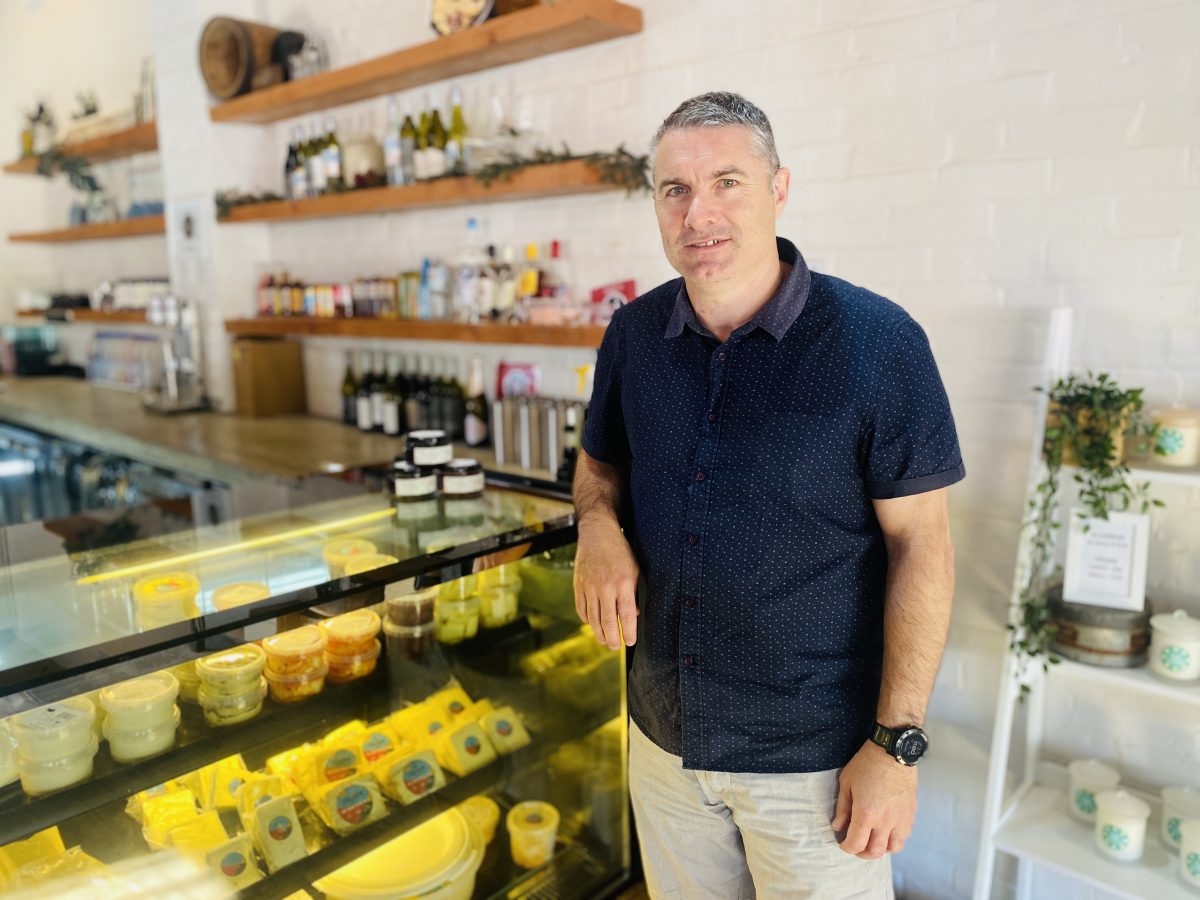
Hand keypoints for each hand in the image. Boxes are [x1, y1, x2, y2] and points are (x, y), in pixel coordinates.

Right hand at [573, 521, 638, 648]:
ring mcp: (589, 587)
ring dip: (599, 634)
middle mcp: (605, 587)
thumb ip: (633, 594)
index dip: (629, 633)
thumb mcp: (634, 570)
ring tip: (605, 641)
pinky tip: (593, 624)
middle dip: (612, 639)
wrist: (597, 532)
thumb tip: (633, 615)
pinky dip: (587, 620)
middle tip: (615, 646)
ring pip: (593, 619)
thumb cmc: (619, 551)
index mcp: (623, 584)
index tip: (630, 642)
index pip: (627, 617)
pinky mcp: (578, 585)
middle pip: (608, 622)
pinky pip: (581, 609)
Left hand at [831, 740, 916, 858]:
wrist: (892, 751)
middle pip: (874, 852)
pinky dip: (894, 840)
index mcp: (866, 814)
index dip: (846, 848)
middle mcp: (885, 821)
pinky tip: (886, 831)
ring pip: (892, 848)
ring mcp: (901, 819)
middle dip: (862, 853)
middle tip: (855, 846)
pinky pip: (904, 836)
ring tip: (872, 841)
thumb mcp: (846, 783)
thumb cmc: (866, 764)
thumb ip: (842, 808)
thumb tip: (837, 826)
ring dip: (880, 849)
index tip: (842, 843)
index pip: (856, 844)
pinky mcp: (911, 814)